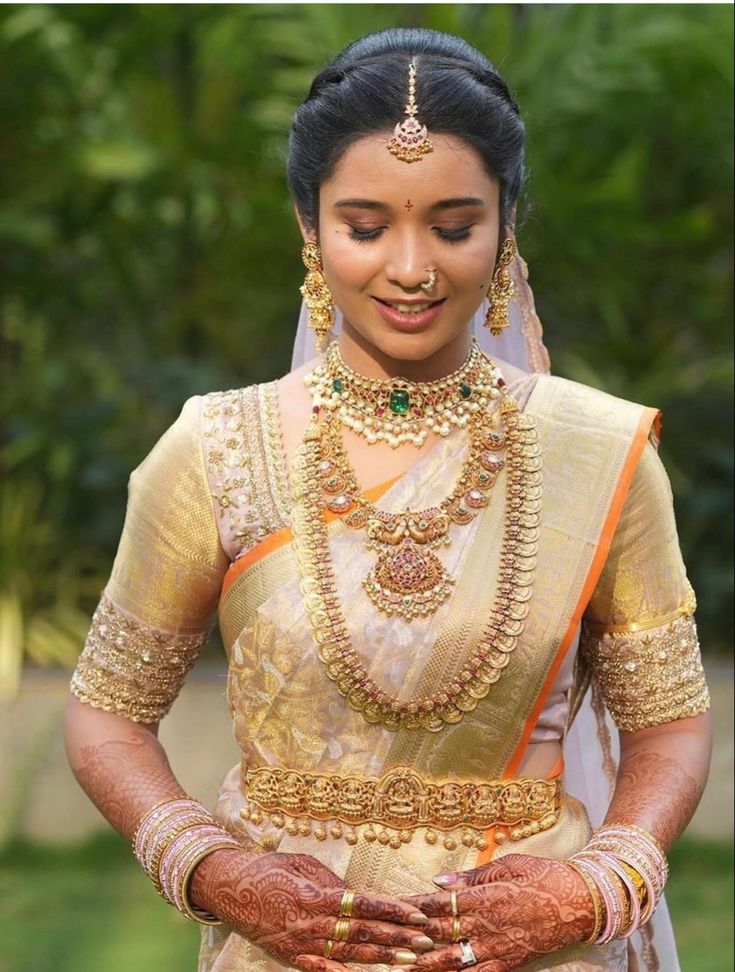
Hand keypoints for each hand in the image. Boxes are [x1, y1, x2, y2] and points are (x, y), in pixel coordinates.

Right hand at [191, 848, 432, 969]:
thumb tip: (359, 895)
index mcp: (313, 895)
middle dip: (397, 937)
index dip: (392, 911)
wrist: (227, 889)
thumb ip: (332, 882)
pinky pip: (324, 971)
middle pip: (362, 933)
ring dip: (383, 958)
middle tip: (425, 940)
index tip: (417, 914)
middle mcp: (309, 923)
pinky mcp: (292, 959)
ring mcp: (300, 946)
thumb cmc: (267, 868)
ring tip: (411, 960)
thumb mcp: (301, 864)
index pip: (363, 905)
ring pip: (350, 955)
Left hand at [401, 854, 595, 970]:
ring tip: (404, 969)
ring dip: (428, 965)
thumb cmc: (544, 876)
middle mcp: (487, 925)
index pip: (441, 903)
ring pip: (455, 961)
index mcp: (485, 896)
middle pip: (441, 934)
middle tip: (387, 943)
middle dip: (413, 939)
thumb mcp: (508, 865)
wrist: (581, 903)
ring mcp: (498, 948)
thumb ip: (473, 875)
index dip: (415, 908)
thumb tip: (439, 880)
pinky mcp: (509, 963)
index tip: (393, 910)